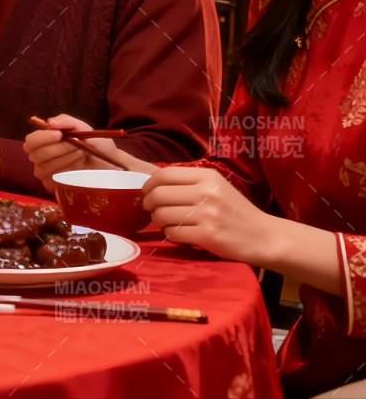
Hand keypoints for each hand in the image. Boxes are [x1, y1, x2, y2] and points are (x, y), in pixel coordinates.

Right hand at [23, 114, 113, 192]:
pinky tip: (79, 167)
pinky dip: (66, 173)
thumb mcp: (84, 128)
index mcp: (45, 141)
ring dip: (63, 160)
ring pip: (42, 169)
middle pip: (35, 155)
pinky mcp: (54, 186)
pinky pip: (51, 182)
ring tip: (81, 153)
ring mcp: (47, 173)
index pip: (31, 141)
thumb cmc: (96, 144)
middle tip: (76, 144)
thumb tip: (49, 123)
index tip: (59, 134)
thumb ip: (67, 122)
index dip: (41, 138)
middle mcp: (41, 157)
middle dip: (57, 149)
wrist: (112, 164)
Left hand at [142, 166, 271, 263]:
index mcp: (208, 176)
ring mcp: (208, 214)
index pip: (164, 174)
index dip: (148, 185)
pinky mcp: (208, 235)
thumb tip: (151, 185)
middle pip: (158, 195)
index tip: (146, 194)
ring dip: (159, 221)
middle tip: (152, 211)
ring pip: (162, 215)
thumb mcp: (216, 188)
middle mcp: (207, 192)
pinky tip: (180, 234)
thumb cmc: (236, 212)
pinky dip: (170, 235)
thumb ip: (188, 183)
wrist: (265, 236)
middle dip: (149, 204)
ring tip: (168, 223)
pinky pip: (172, 233)